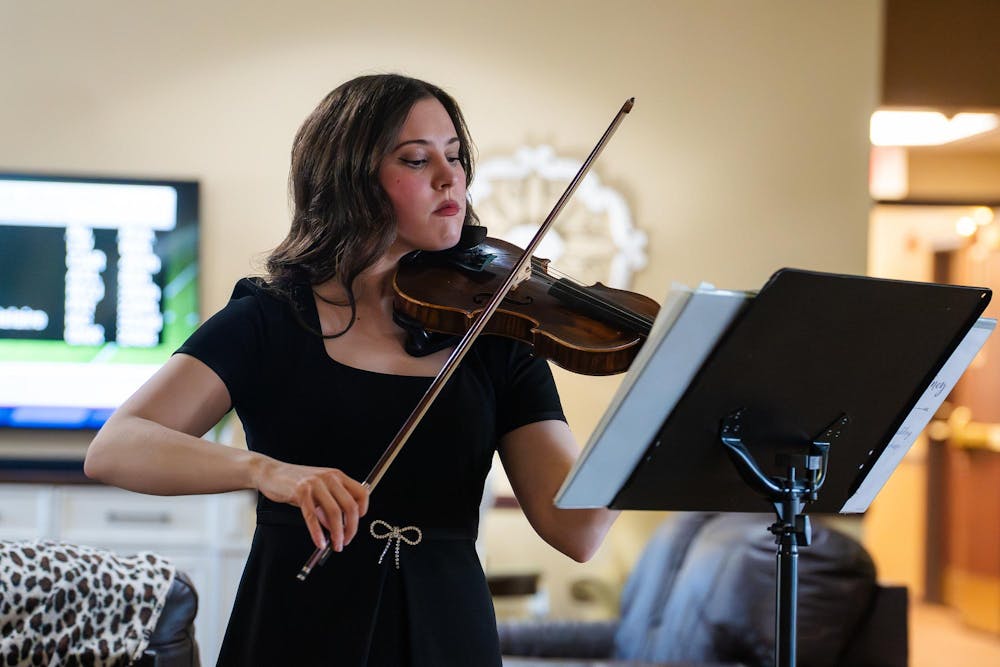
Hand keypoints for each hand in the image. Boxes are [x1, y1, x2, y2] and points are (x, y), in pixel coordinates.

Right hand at [252, 456, 368, 551]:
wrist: (272, 472)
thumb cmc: (296, 482)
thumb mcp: (318, 491)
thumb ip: (329, 507)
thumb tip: (337, 528)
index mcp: (337, 476)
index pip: (362, 493)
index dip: (363, 511)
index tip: (356, 524)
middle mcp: (330, 478)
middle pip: (350, 506)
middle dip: (351, 528)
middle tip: (346, 541)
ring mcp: (316, 484)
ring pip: (334, 513)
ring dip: (337, 533)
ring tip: (335, 545)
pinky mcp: (301, 492)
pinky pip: (312, 516)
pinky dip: (317, 533)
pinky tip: (319, 542)